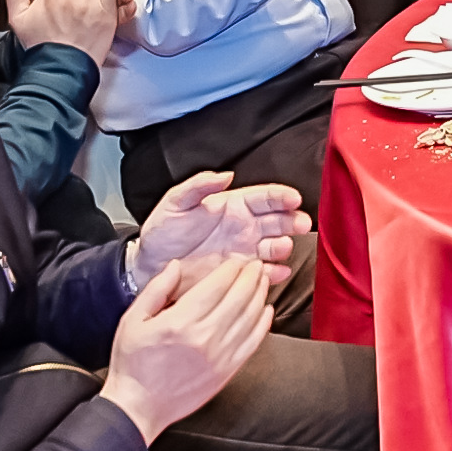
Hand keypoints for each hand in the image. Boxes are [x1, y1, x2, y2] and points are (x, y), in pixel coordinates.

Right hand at [98, 251, 272, 442]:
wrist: (139, 407)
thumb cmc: (132, 364)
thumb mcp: (133, 321)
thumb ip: (156, 289)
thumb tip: (176, 265)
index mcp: (180, 322)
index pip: (217, 285)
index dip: (231, 268)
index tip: (236, 259)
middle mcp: (204, 337)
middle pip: (239, 297)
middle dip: (251, 276)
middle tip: (256, 264)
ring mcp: (219, 356)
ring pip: (251, 317)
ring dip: (260, 295)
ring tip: (262, 281)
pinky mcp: (227, 371)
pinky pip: (254, 342)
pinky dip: (264, 323)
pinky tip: (266, 310)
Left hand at [136, 168, 306, 276]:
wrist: (150, 267)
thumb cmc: (162, 233)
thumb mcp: (175, 203)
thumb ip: (198, 186)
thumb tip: (225, 175)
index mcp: (233, 206)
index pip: (264, 197)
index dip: (281, 196)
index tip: (294, 198)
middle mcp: (244, 228)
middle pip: (277, 221)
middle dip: (292, 220)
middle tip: (301, 223)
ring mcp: (245, 252)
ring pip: (275, 246)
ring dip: (284, 246)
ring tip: (284, 247)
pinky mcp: (240, 275)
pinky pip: (264, 274)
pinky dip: (274, 273)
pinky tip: (278, 272)